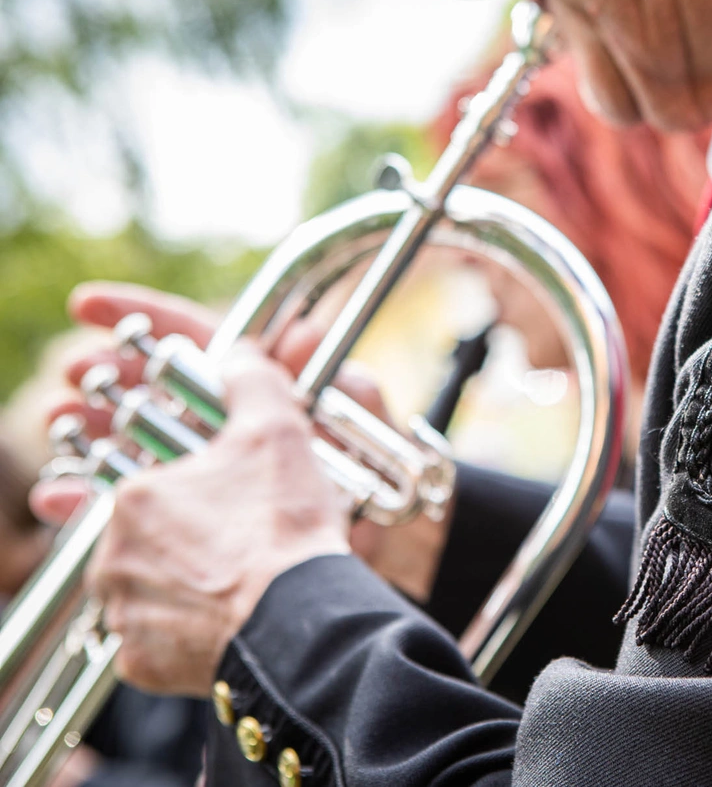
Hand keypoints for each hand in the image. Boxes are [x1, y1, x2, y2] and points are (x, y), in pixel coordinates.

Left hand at [83, 343, 350, 695]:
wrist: (299, 618)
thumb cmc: (284, 525)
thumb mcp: (277, 431)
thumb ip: (254, 381)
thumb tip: (241, 351)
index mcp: (134, 496)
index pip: (152, 482)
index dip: (199, 488)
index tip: (233, 500)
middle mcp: (112, 556)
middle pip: (148, 537)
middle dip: (188, 536)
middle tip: (241, 539)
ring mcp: (124, 613)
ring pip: (150, 587)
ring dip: (186, 581)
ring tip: (242, 577)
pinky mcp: (141, 662)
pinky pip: (158, 639)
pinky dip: (188, 629)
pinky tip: (230, 614)